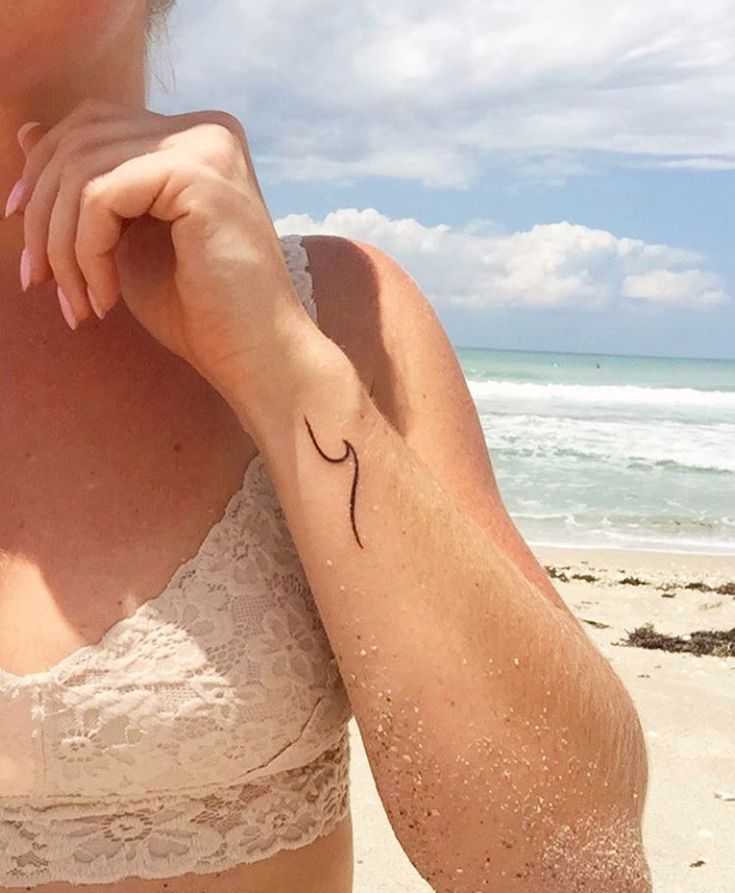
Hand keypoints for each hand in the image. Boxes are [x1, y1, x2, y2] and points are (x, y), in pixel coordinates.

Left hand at [4, 99, 311, 395]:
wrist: (258, 356)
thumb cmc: (201, 312)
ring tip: (78, 303)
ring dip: (60, 246)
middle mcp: (205, 131)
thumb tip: (27, 132)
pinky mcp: (199, 175)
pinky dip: (87, 255)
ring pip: (83, 171)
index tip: (25, 240)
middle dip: (42, 216)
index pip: (92, 126)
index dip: (43, 175)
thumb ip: (87, 188)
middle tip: (37, 281)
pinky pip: (101, 198)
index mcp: (195, 140)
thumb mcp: (127, 241)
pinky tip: (105, 299)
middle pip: (80, 140)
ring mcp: (206, 147)